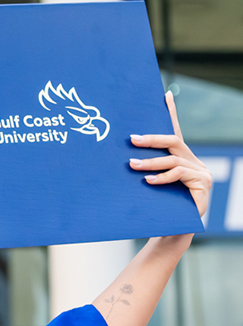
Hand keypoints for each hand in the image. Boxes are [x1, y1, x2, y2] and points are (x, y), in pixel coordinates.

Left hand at [129, 91, 211, 216]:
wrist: (171, 231)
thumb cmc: (157, 207)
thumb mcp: (148, 185)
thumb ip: (144, 169)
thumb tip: (123, 157)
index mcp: (180, 159)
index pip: (174, 132)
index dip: (171, 112)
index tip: (165, 94)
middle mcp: (193, 162)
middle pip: (173, 142)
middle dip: (152, 138)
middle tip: (132, 140)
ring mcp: (201, 172)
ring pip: (173, 159)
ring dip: (150, 162)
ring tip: (132, 166)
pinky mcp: (202, 184)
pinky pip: (180, 174)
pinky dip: (162, 177)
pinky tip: (148, 181)